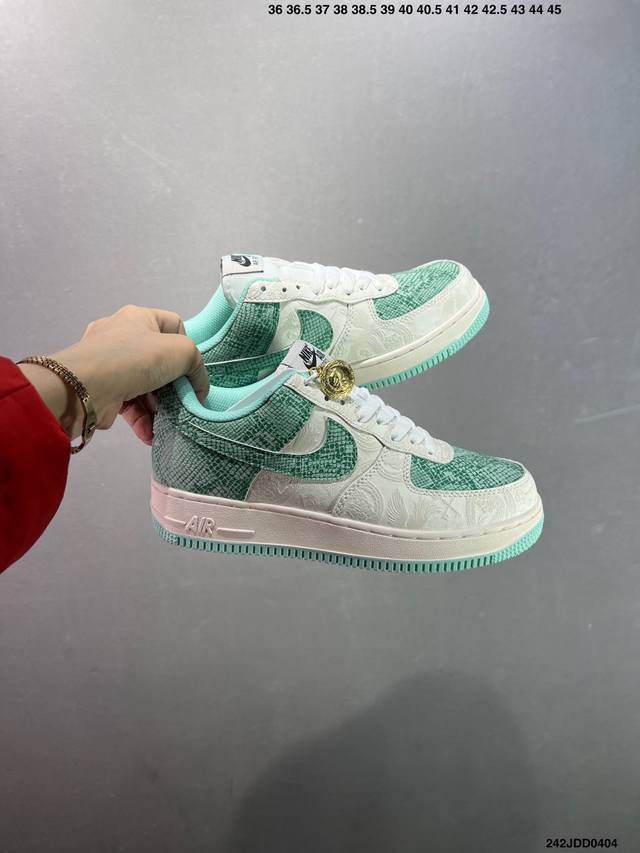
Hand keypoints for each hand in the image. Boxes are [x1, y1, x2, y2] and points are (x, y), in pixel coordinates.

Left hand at [19, 305, 208, 444]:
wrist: (84, 388)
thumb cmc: (135, 360)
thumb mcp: (181, 351)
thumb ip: (196, 364)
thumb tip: (197, 387)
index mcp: (138, 318)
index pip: (173, 326)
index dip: (187, 347)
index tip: (190, 370)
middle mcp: (121, 337)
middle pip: (160, 361)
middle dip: (173, 385)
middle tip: (182, 401)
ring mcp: (109, 365)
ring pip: (146, 386)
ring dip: (159, 408)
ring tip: (168, 423)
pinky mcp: (103, 390)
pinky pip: (130, 404)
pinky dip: (143, 419)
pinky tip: (151, 434)